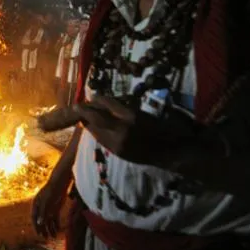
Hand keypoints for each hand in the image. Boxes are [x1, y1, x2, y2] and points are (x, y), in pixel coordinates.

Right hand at [31, 181, 67, 237]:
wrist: (61, 182)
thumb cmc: (51, 191)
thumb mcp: (46, 202)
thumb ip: (42, 213)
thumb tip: (39, 224)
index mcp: (36, 204)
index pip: (34, 218)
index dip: (36, 226)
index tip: (38, 234)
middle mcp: (41, 207)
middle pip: (41, 220)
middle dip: (43, 229)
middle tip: (45, 238)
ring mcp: (49, 208)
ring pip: (48, 221)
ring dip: (50, 229)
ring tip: (53, 237)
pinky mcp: (56, 208)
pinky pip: (55, 219)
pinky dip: (56, 225)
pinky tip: (58, 231)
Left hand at [76, 95, 200, 166]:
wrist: (172, 153)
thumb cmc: (164, 129)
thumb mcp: (145, 113)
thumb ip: (125, 109)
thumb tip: (106, 103)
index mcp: (132, 116)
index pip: (108, 104)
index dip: (98, 100)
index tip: (93, 97)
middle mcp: (122, 130)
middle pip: (95, 118)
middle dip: (85, 111)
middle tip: (78, 106)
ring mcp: (118, 143)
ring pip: (95, 130)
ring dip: (88, 122)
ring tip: (84, 116)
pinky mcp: (117, 152)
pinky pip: (100, 140)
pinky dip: (96, 132)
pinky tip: (95, 128)